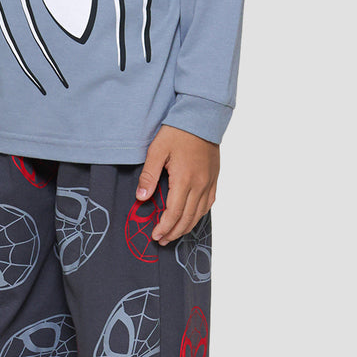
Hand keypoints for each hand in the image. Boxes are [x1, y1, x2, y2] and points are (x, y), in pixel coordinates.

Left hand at [136, 125, 218, 244]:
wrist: (202, 116)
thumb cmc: (177, 131)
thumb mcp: (157, 150)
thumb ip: (149, 175)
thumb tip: (141, 198)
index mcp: (184, 179)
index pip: (174, 213)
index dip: (164, 227)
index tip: (155, 235)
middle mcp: (200, 184)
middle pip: (187, 218)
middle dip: (174, 232)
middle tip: (162, 240)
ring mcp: (209, 182)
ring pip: (200, 213)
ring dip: (186, 227)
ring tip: (174, 234)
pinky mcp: (214, 178)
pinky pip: (209, 203)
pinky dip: (199, 215)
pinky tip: (192, 217)